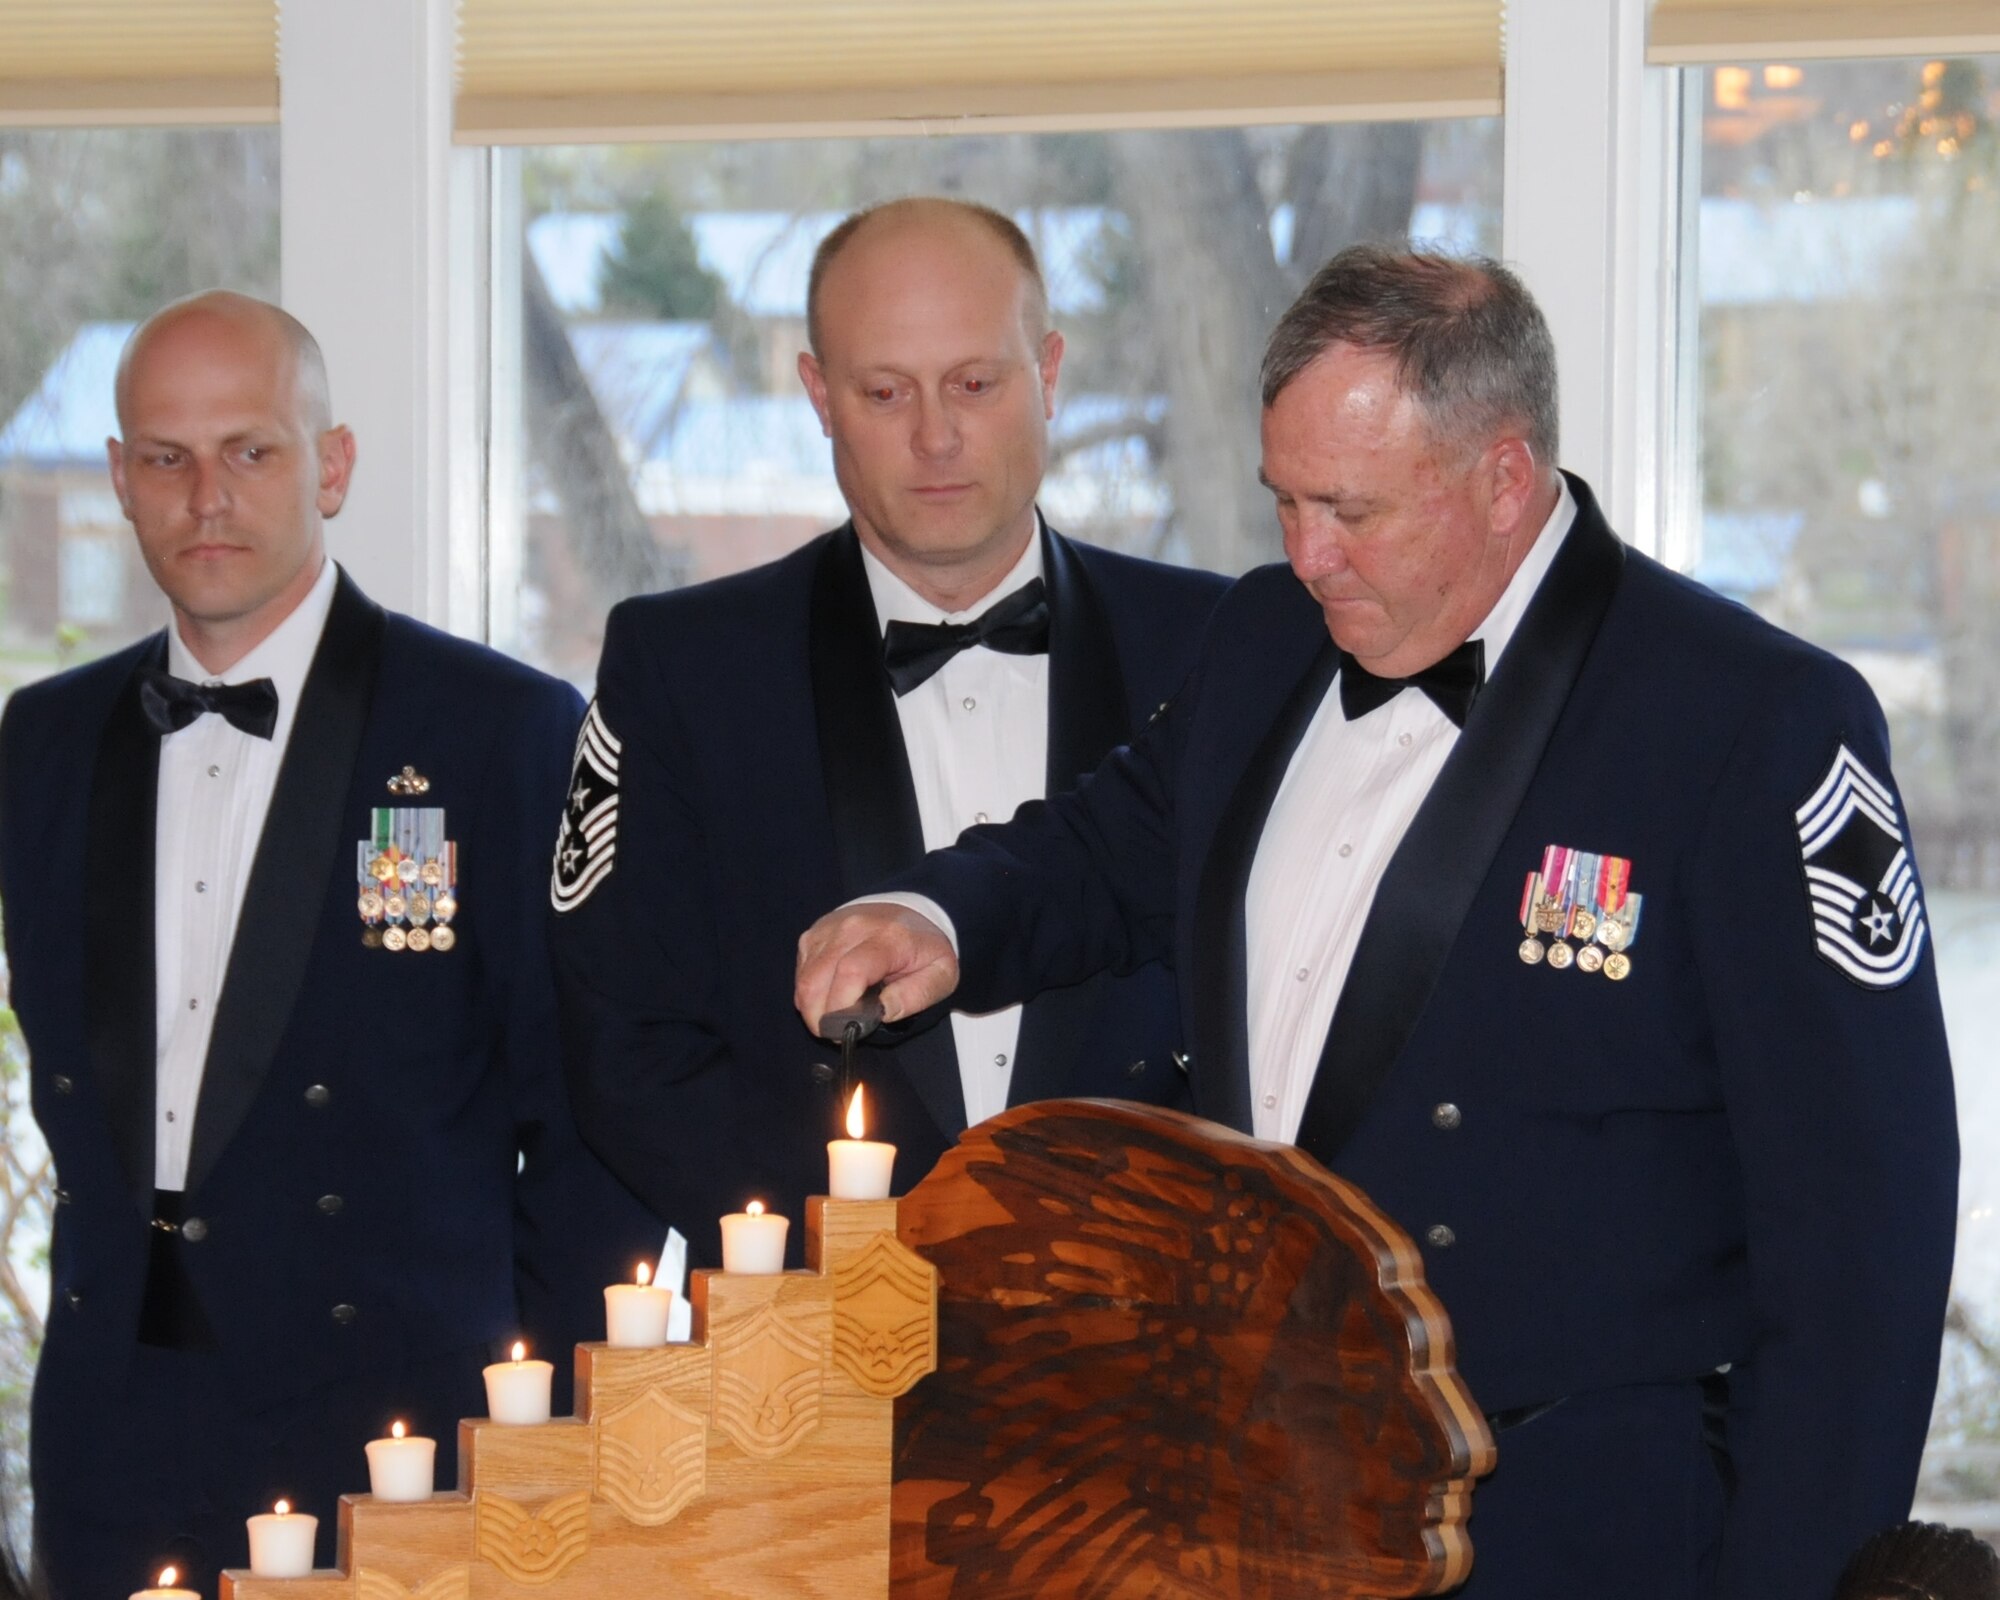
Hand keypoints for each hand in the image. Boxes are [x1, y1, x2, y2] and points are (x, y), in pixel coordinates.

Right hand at [796, 902, 959, 1035]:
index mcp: (887, 938)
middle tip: (840, 1034)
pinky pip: (801, 973)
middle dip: (821, 1019)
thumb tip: (883, 1011)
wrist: (911, 912)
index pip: (851, 973)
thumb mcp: (941, 975)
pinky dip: (810, 993)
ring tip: (836, 1018)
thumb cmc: (925, 949)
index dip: (841, 1009)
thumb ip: (916, 995)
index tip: (848, 1031)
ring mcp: (828, 929)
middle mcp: (851, 928)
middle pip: (817, 981)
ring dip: (813, 1009)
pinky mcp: (814, 934)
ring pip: (804, 980)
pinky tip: (830, 997)